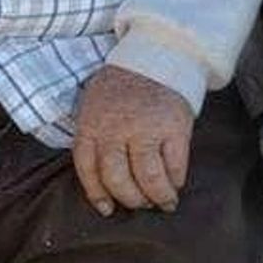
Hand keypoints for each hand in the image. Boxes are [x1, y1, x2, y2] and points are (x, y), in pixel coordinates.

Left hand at [73, 65, 193, 215]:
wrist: (157, 54)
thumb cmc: (123, 86)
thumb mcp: (95, 103)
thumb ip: (94, 136)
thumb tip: (101, 185)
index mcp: (92, 121)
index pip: (87, 168)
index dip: (97, 194)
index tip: (108, 208)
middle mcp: (116, 127)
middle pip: (118, 180)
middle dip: (130, 198)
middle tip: (140, 202)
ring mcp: (146, 127)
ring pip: (149, 179)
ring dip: (157, 197)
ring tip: (163, 200)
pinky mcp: (174, 126)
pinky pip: (175, 167)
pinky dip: (176, 180)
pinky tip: (175, 181)